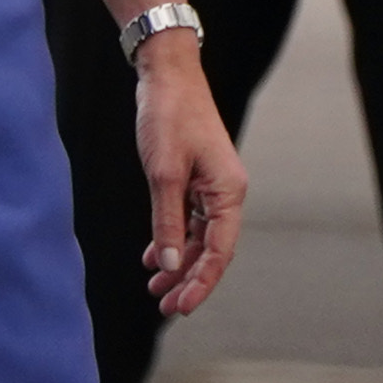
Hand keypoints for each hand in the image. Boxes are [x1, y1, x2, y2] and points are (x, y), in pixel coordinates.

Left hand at [131, 42, 243, 314]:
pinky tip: (153, 258)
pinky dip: (172, 239)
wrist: (167, 74)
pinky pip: (187, 220)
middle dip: (189, 280)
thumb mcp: (163, 174)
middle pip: (212, 250)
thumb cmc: (168, 116)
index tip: (181, 308)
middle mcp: (226, 193)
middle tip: (164, 307)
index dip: (201, 283)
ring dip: (178, 263)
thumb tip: (170, 266)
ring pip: (198, 238)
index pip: (219, 251)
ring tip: (155, 289)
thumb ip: (167, 222)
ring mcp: (211, 187)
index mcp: (229, 192)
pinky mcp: (195, 179)